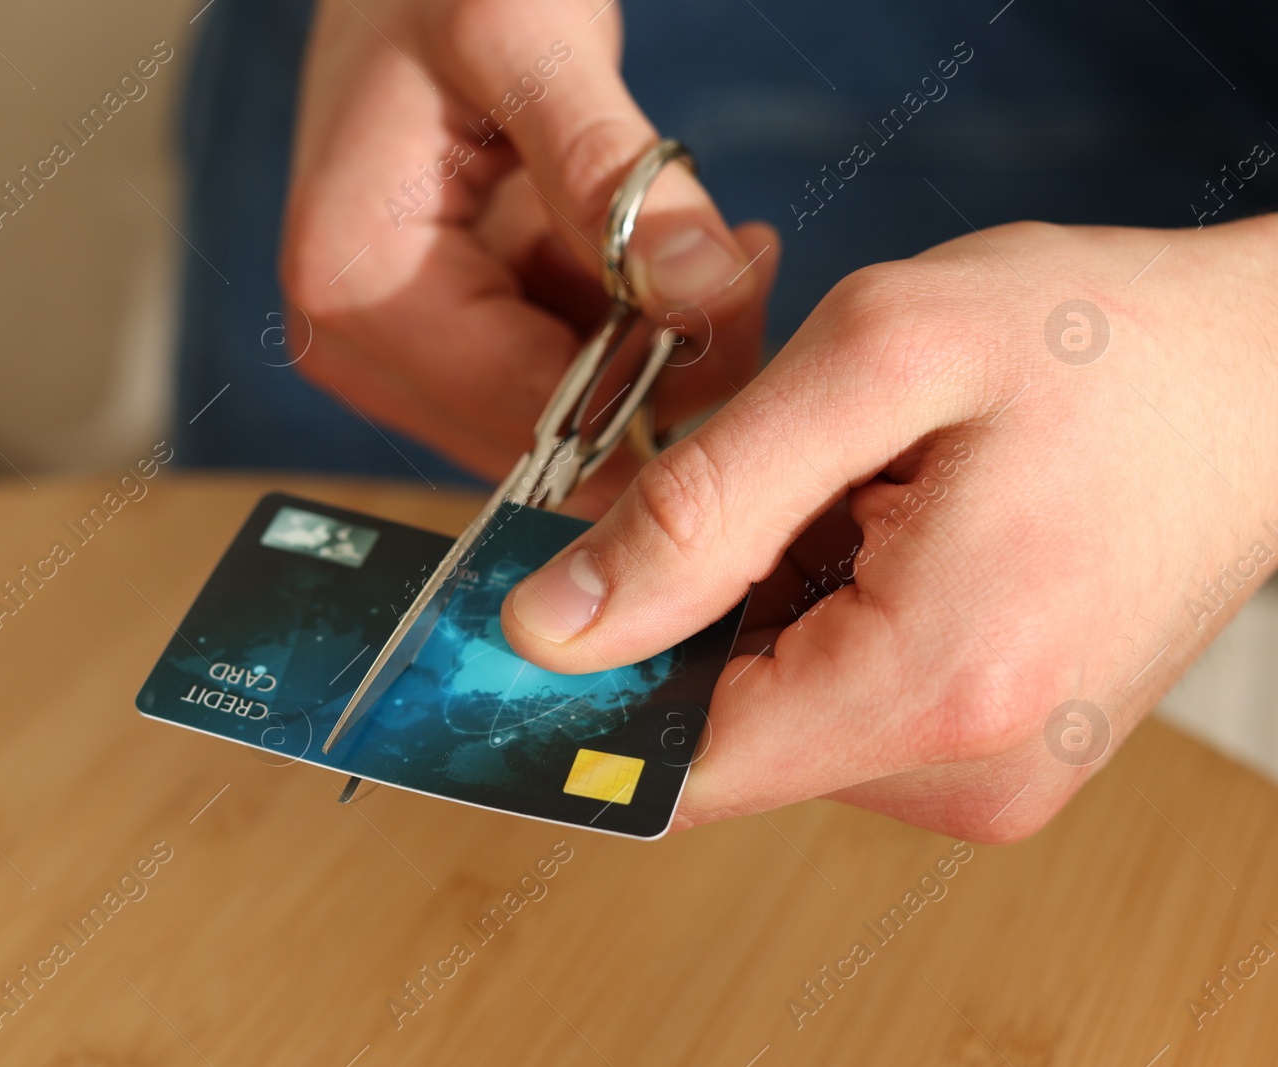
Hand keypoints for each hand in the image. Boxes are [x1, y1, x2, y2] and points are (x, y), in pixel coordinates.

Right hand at [280, 0, 777, 479]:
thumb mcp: (528, 40)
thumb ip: (610, 170)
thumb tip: (701, 292)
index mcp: (354, 287)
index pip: (530, 407)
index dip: (654, 390)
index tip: (749, 315)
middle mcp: (357, 347)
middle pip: (547, 433)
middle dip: (659, 372)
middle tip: (745, 270)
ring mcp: (395, 353)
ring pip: (563, 416)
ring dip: (651, 350)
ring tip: (715, 243)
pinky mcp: (437, 341)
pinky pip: (555, 374)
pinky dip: (624, 330)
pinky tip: (667, 253)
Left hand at [500, 213, 1277, 839]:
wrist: (1266, 380)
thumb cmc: (1101, 342)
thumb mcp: (882, 361)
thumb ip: (701, 504)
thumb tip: (553, 629)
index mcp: (938, 686)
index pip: (674, 763)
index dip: (584, 683)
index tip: (558, 588)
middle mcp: (964, 776)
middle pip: (719, 736)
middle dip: (694, 609)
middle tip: (773, 478)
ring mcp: (986, 780)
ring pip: (773, 718)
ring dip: (763, 608)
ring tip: (853, 495)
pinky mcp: (992, 757)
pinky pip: (839, 708)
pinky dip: (819, 621)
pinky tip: (883, 532)